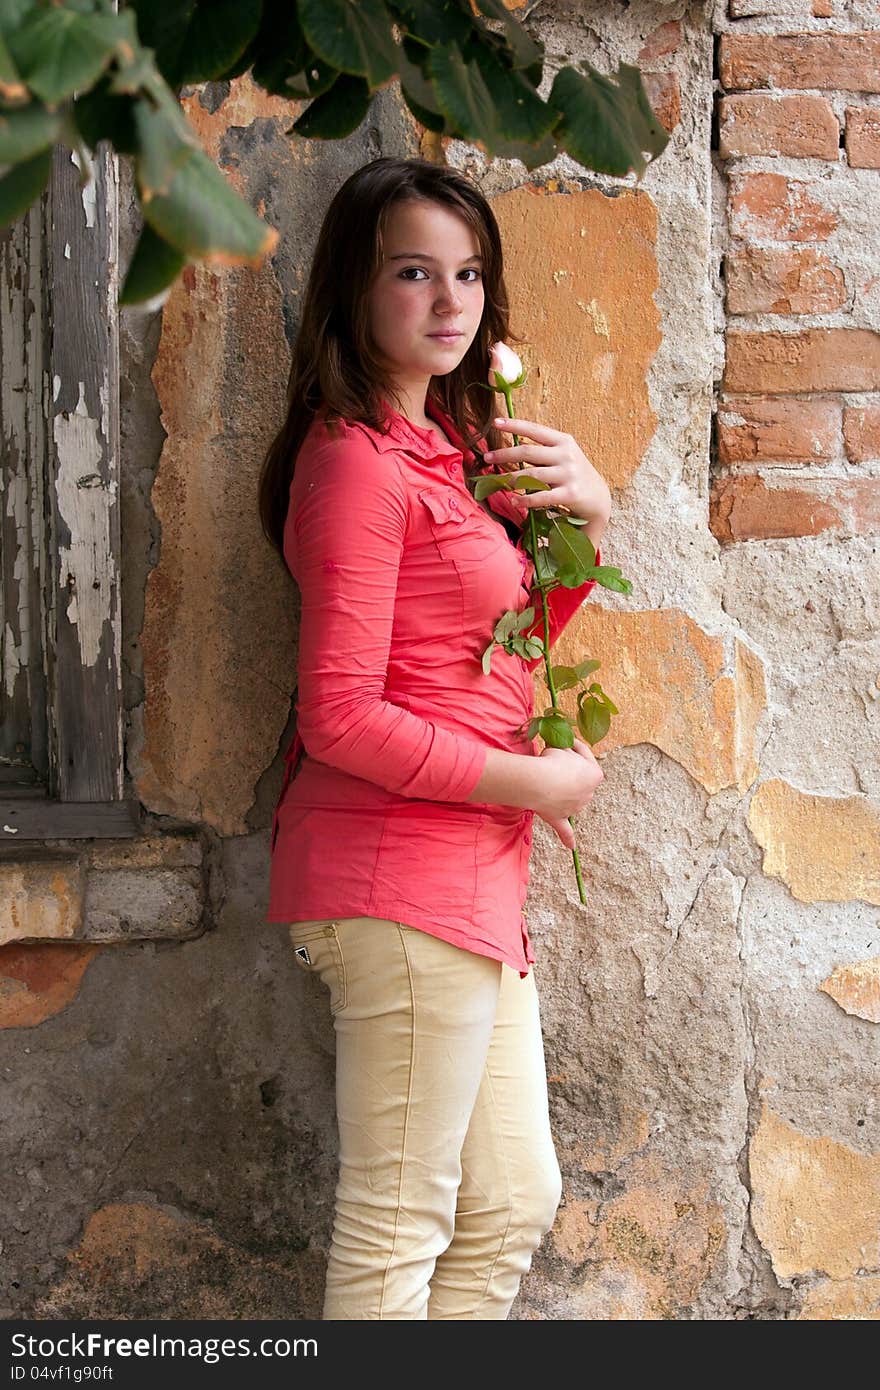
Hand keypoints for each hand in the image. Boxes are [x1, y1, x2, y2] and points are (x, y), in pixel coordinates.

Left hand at [483, 416, 611, 523]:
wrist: (598, 498)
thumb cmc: (573, 474)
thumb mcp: (563, 455)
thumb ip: (542, 451)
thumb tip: (509, 450)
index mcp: (563, 441)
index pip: (535, 430)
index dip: (514, 425)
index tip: (496, 422)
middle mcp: (566, 455)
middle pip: (528, 452)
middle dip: (504, 454)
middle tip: (486, 457)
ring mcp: (569, 474)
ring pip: (532, 475)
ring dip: (511, 478)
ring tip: (498, 481)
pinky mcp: (570, 494)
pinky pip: (542, 497)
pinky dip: (525, 500)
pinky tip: (514, 501)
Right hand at [530, 737, 603, 848]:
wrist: (541, 781)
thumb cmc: (554, 761)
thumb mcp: (562, 748)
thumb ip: (565, 751)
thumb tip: (561, 751)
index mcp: (595, 774)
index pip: (585, 756)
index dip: (571, 747)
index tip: (561, 742)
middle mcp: (589, 793)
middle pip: (578, 779)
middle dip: (568, 770)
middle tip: (551, 760)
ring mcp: (575, 807)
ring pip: (570, 797)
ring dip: (562, 790)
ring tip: (545, 776)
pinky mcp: (561, 818)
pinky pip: (566, 830)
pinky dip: (568, 839)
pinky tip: (571, 846)